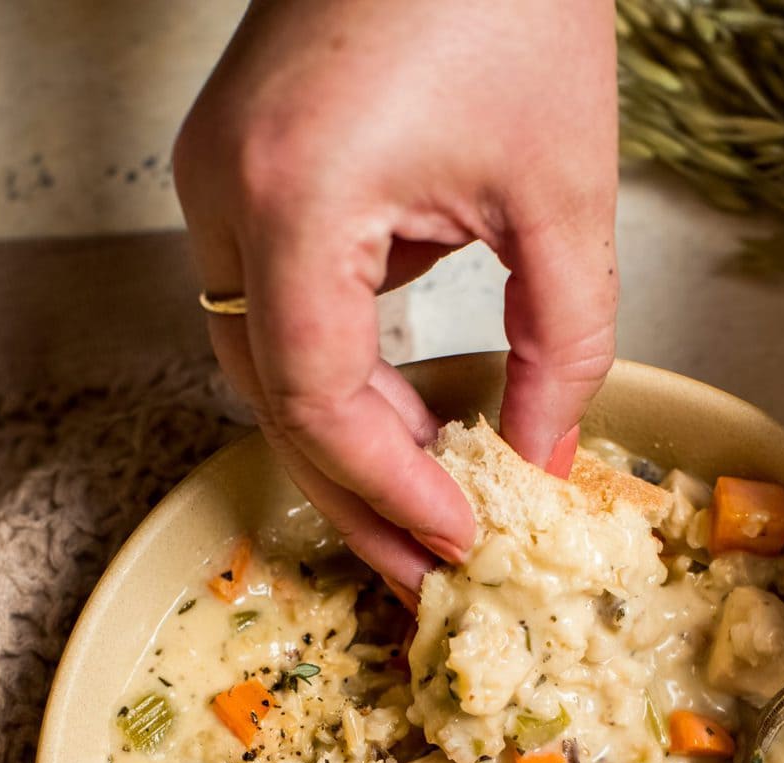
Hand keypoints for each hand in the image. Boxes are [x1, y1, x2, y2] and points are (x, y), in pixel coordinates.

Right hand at [174, 0, 617, 598]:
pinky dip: (340, 373)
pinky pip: (278, 310)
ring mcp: (220, 180)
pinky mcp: (244, 173)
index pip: (316, 396)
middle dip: (357, 493)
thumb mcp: (561, 191)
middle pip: (273, 399)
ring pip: (265, 364)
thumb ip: (562, 345)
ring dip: (347, 441)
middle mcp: (228, 193)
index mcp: (295, 193)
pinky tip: (409, 415)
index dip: (387, 486)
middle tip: (427, 569)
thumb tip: (544, 459)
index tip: (457, 540)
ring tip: (426, 509)